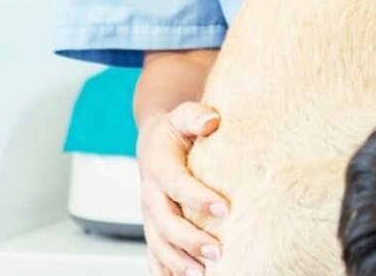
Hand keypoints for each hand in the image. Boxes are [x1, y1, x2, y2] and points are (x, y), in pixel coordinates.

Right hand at [136, 101, 228, 275]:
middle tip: (218, 250)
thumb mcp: (183, 115)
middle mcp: (151, 193)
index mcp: (159, 165)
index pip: (176, 183)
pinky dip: (165, 270)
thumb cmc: (174, 131)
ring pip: (158, 243)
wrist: (153, 142)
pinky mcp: (154, 228)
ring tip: (202, 273)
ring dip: (178, 261)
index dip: (198, 197)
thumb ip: (196, 116)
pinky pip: (154, 254)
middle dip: (190, 239)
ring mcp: (150, 214)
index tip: (224, 208)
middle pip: (165, 222)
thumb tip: (212, 121)